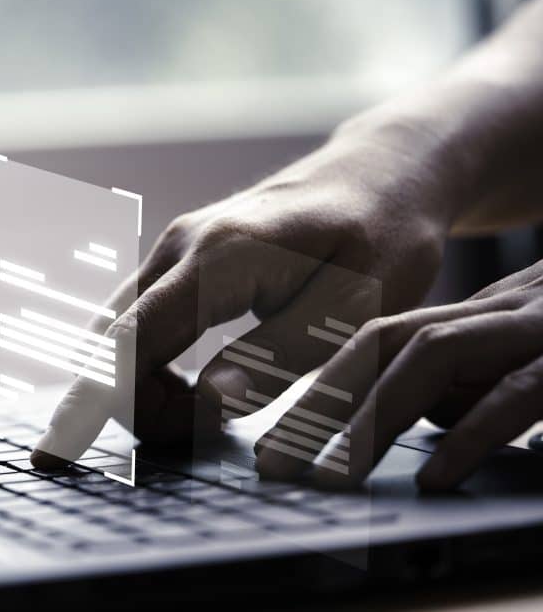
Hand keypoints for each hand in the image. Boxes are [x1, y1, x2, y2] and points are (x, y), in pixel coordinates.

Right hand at [31, 122, 461, 469]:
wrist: (375, 177)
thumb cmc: (379, 240)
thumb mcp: (354, 309)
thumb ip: (279, 356)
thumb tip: (209, 404)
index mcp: (220, 258)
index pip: (133, 341)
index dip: (91, 400)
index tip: (54, 451)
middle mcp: (177, 246)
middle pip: (110, 343)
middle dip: (133, 406)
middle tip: (208, 433)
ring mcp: (169, 250)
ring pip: (114, 335)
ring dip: (138, 390)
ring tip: (206, 414)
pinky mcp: (173, 262)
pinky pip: (132, 324)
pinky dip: (142, 369)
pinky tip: (186, 388)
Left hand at [255, 259, 542, 490]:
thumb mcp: (527, 355)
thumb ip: (473, 380)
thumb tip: (427, 416)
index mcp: (479, 313)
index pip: (378, 340)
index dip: (319, 387)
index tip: (273, 441)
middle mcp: (498, 310)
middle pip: (384, 343)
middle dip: (319, 403)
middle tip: (271, 464)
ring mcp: (536, 327)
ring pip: (432, 353)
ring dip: (373, 416)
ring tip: (334, 477)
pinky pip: (518, 390)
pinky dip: (472, 434)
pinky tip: (435, 478)